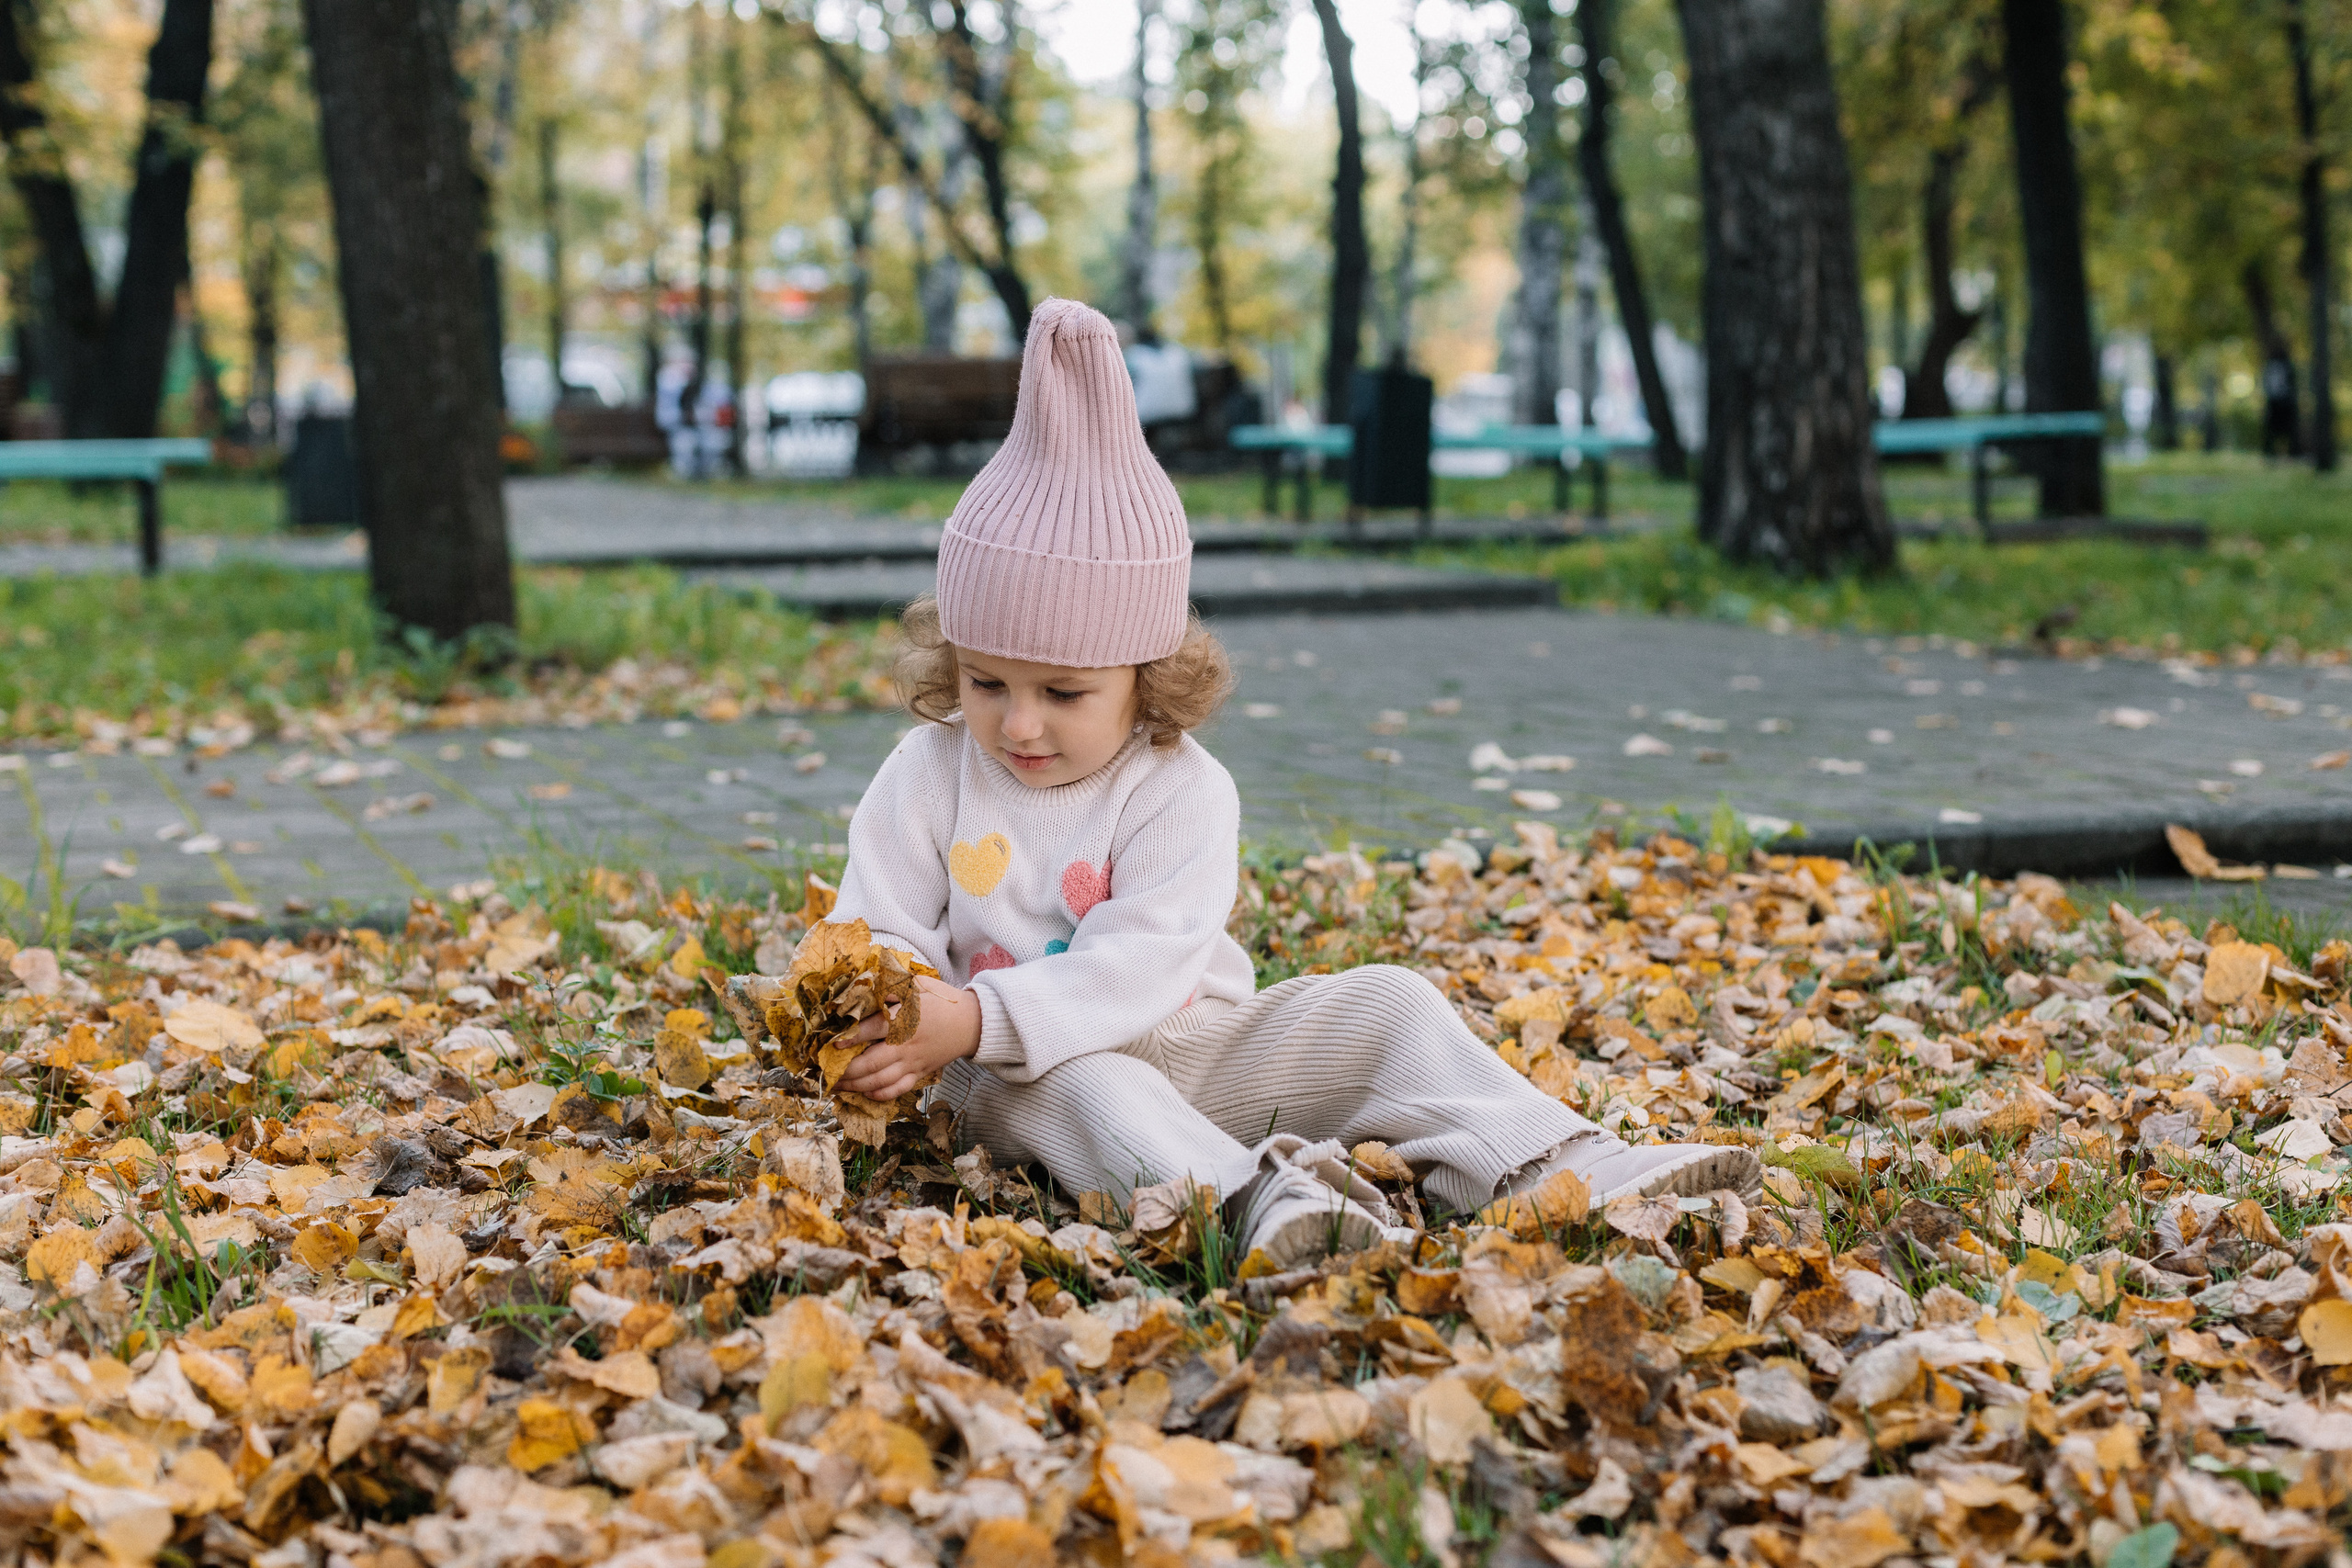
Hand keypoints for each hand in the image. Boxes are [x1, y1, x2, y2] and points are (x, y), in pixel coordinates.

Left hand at [833, 975, 980, 1101]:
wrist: (972, 1023)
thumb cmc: (940, 1001)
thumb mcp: (918, 985)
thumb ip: (891, 985)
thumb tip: (863, 983)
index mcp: (905, 1019)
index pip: (874, 1030)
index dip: (852, 1037)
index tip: (833, 1042)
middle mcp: (907, 1044)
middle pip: (871, 1063)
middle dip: (845, 1071)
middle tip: (825, 1071)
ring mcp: (913, 1062)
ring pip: (880, 1081)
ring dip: (855, 1086)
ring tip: (836, 1085)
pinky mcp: (920, 1073)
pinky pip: (898, 1089)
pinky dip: (880, 1095)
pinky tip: (864, 1093)